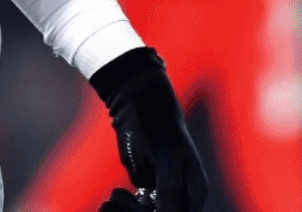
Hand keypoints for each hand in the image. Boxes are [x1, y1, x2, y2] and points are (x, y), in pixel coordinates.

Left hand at [89, 48, 206, 211]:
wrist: (138, 101)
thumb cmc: (156, 125)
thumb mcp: (165, 158)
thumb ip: (171, 191)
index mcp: (195, 193)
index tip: (133, 204)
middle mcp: (183, 198)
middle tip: (111, 200)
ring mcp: (164, 195)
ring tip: (107, 201)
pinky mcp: (146, 190)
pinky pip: (135, 210)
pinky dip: (121, 207)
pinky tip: (111, 197)